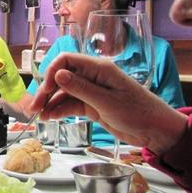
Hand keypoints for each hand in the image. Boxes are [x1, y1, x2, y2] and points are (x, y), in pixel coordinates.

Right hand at [28, 53, 186, 154]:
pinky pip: (70, 104)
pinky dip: (59, 110)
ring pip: (64, 93)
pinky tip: (51, 118)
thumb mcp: (107, 102)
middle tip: (34, 108)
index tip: (44, 90)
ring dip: (50, 103)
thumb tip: (58, 73)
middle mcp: (93, 77)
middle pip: (61, 77)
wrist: (156, 132)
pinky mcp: (92, 105)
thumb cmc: (138, 113)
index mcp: (99, 69)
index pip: (67, 60)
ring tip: (40, 117)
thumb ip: (81, 88)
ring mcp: (92, 91)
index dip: (51, 72)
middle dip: (46, 91)